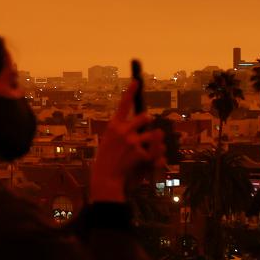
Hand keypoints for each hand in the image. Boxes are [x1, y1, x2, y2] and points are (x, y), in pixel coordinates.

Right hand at [90, 80, 165, 202]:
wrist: (105, 179)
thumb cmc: (107, 161)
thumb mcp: (110, 142)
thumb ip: (125, 133)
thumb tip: (152, 130)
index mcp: (113, 126)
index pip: (124, 104)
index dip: (131, 91)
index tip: (137, 81)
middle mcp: (122, 130)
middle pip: (145, 117)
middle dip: (147, 122)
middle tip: (145, 128)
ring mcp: (132, 141)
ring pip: (153, 135)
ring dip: (151, 142)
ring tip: (139, 153)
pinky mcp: (140, 152)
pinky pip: (154, 151)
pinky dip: (152, 158)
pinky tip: (141, 164)